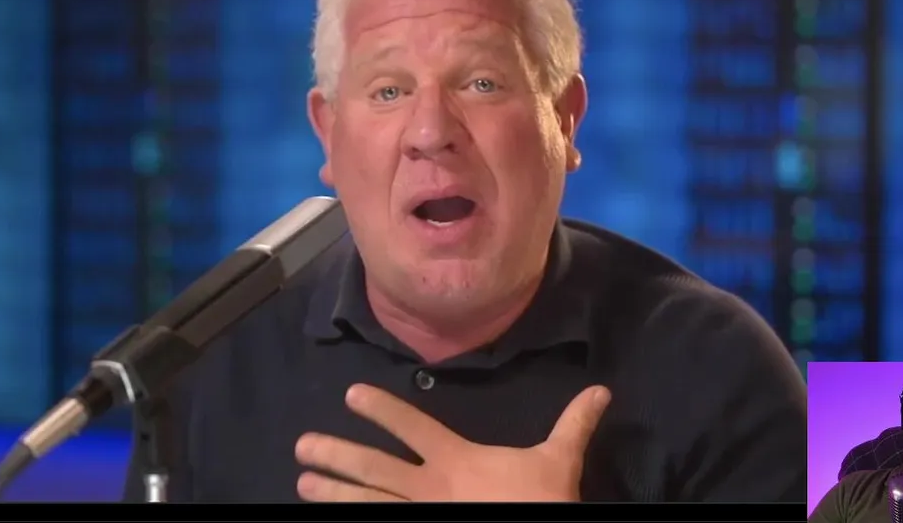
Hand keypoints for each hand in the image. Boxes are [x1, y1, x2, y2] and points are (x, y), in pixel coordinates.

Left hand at [294, 383, 610, 501]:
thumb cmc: (542, 503)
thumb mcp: (558, 462)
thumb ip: (572, 424)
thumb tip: (599, 391)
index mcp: (456, 461)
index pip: (413, 427)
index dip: (381, 409)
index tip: (350, 395)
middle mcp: (430, 488)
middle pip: (374, 468)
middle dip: (337, 455)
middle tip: (302, 447)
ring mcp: (421, 516)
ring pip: (368, 503)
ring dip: (334, 493)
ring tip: (302, 484)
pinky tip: (329, 521)